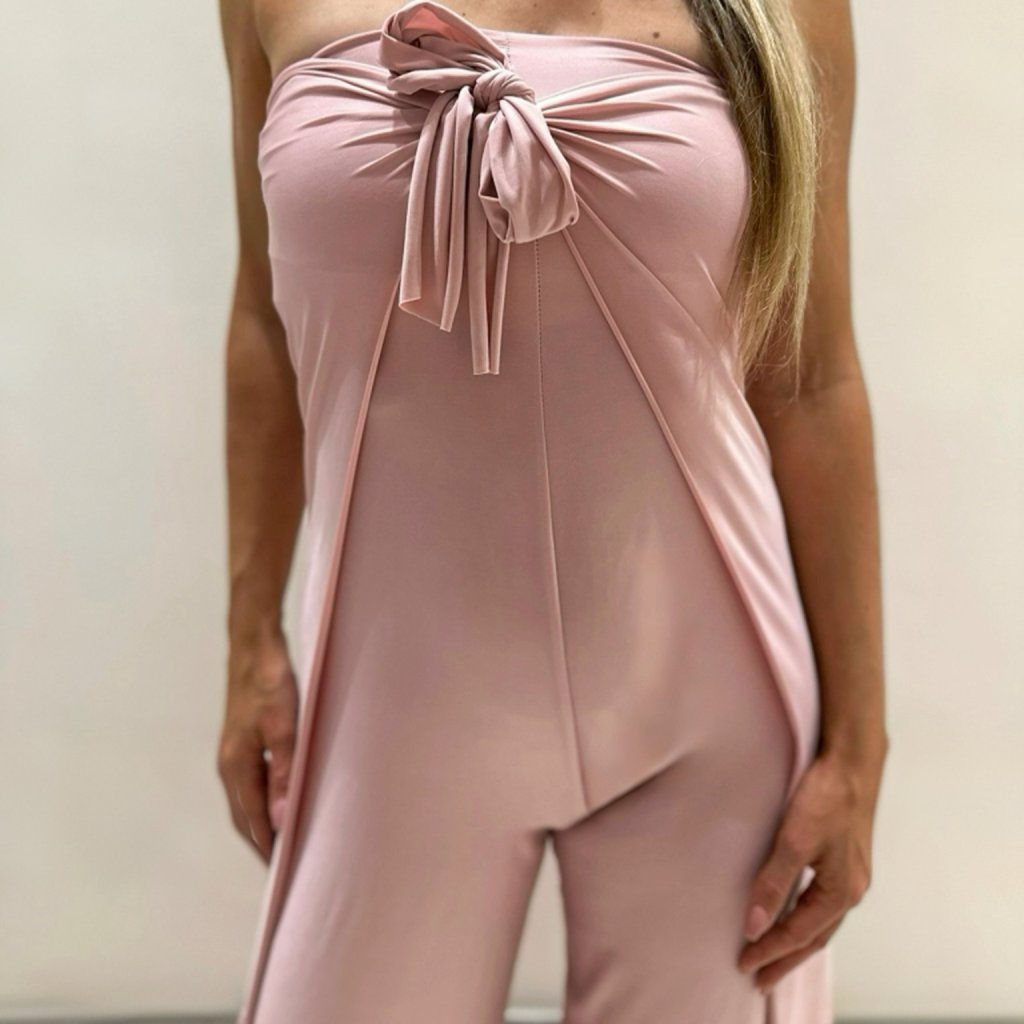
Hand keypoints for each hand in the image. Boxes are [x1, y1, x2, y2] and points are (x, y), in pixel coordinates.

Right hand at [217, 628, 298, 862]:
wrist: (255, 645)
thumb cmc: (271, 682)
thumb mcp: (285, 728)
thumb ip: (284, 774)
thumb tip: (280, 820)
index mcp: (236, 767)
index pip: (252, 822)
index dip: (268, 849)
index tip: (285, 874)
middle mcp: (228, 765)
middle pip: (243, 818)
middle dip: (262, 844)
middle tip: (286, 869)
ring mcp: (232, 753)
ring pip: (245, 801)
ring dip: (261, 824)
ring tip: (285, 843)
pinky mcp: (242, 741)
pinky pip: (251, 783)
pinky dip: (263, 801)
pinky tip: (280, 801)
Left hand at [737, 740, 886, 990]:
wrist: (852, 762)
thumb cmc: (827, 796)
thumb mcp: (793, 840)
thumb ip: (773, 883)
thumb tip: (753, 925)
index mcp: (841, 891)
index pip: (799, 934)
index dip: (770, 952)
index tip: (744, 965)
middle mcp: (850, 889)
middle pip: (814, 937)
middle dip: (785, 959)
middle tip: (759, 979)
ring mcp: (850, 874)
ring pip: (821, 921)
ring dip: (796, 941)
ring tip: (774, 957)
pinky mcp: (843, 858)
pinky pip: (823, 901)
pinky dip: (806, 917)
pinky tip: (794, 915)